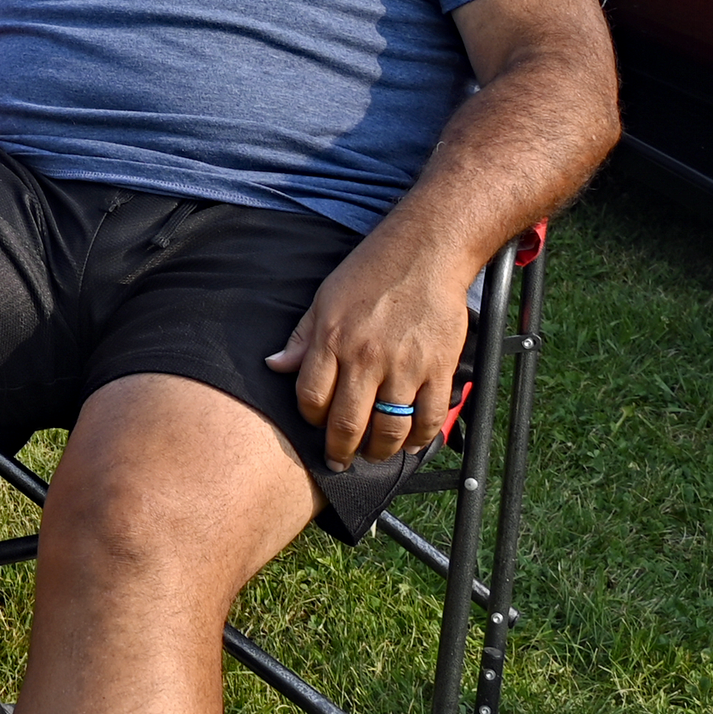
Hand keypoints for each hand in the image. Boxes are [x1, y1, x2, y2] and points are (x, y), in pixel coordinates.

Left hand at [264, 236, 473, 470]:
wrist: (425, 252)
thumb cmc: (370, 272)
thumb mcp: (324, 299)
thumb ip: (301, 338)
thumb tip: (273, 366)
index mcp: (332, 340)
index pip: (311, 397)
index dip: (310, 419)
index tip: (315, 425)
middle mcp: (365, 358)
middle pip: (347, 423)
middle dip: (339, 451)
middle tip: (338, 462)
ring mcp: (404, 367)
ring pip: (388, 428)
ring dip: (378, 452)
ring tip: (373, 455)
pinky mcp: (438, 369)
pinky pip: (427, 418)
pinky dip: (418, 439)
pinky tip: (409, 442)